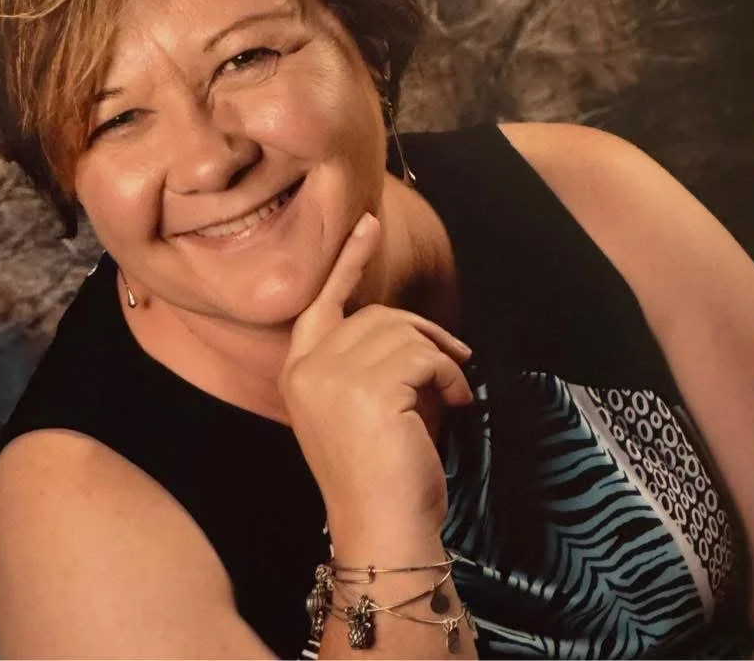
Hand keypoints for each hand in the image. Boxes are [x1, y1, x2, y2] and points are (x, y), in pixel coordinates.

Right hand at [279, 213, 472, 547]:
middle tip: (455, 359)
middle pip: (374, 315)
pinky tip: (456, 401)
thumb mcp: (356, 407)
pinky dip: (450, 373)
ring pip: (401, 332)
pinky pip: (423, 355)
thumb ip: (363, 362)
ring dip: (440, 359)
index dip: (347, 262)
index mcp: (297, 372)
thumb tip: (407, 329)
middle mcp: (306, 368)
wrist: (382, 528)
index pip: (321, 302)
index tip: (368, 225)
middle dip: (422, 332)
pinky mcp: (368, 387)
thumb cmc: (378, 472)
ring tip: (453, 391)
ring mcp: (333, 375)